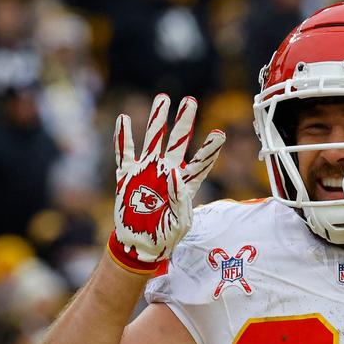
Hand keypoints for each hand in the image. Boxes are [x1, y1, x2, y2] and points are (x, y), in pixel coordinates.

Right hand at [108, 94, 224, 273]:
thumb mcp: (180, 222)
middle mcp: (167, 171)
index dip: (210, 148)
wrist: (141, 244)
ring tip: (162, 99)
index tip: (220, 133)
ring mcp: (147, 171)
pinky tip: (123, 119)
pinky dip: (123, 137)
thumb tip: (174, 174)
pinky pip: (124, 153)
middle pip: (178, 142)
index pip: (201, 162)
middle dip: (183, 121)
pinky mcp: (128, 176)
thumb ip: (180, 199)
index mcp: (185, 184)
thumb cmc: (166, 235)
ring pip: (153, 139)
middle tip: (189, 101)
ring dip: (157, 120)